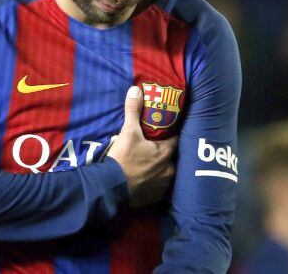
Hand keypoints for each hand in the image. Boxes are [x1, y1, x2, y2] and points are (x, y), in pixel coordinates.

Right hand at [107, 86, 178, 206]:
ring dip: (163, 170)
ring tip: (154, 165)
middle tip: (160, 147)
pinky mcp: (154, 198)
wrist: (110, 187)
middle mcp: (169, 170)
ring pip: (168, 174)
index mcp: (166, 153)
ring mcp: (163, 186)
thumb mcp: (128, 132)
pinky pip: (160, 189)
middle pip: (174, 158)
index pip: (177, 139)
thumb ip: (133, 110)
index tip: (170, 129)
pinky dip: (156, 184)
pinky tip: (148, 180)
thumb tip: (135, 89)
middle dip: (168, 153)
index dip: (173, 133)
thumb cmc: (123, 158)